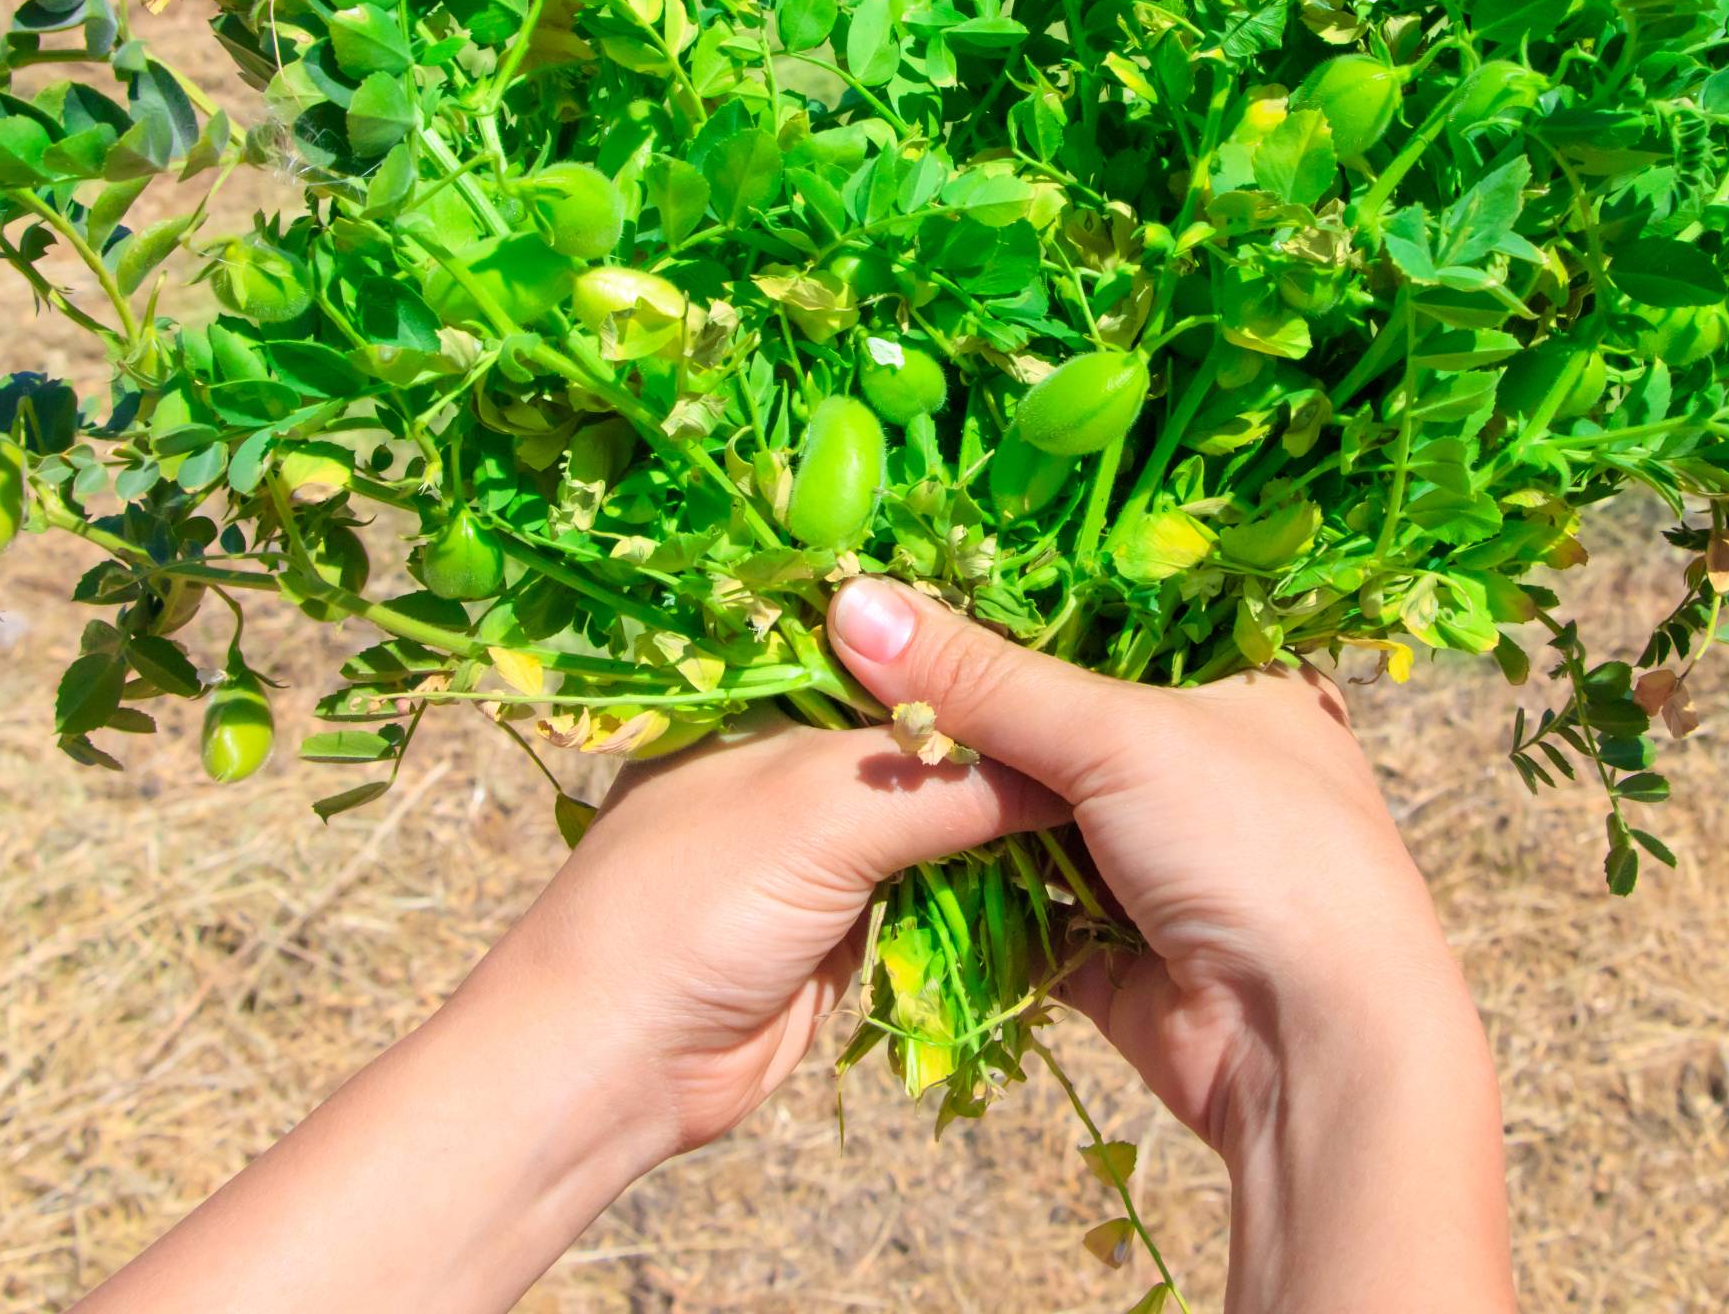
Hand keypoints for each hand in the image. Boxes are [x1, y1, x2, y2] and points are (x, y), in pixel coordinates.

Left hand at [77, 713, 1057, 1313]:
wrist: (610, 1070)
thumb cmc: (687, 907)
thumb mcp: (819, 811)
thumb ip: (939, 781)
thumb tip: (1068, 770)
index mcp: (768, 701)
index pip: (896, 657)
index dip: (978, 660)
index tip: (1079, 658)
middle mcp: (799, 764)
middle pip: (927, 737)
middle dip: (1004, 742)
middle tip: (1118, 733)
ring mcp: (823, 849)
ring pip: (938, 817)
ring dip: (1005, 821)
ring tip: (1117, 800)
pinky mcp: (846, 927)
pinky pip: (938, 893)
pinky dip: (990, 890)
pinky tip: (1066, 874)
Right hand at [827, 577, 1514, 1313]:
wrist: (1315, 1045)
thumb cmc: (1254, 846)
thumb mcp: (1117, 732)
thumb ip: (982, 678)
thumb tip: (853, 602)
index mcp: (1241, 676)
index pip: (1115, 610)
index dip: (1020, 594)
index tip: (910, 569)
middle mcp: (1204, 758)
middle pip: (1061, 716)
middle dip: (970, 708)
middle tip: (852, 660)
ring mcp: (1162, 856)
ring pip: (1036, 812)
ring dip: (961, 801)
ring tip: (847, 742)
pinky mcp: (1119, 944)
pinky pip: (1024, 904)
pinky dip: (967, 889)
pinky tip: (882, 847)